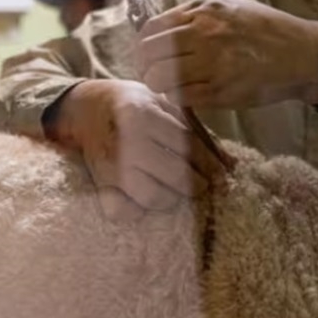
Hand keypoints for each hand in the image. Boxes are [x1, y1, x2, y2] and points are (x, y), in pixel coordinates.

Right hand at [45, 80, 223, 220]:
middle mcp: (126, 141)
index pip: (188, 146)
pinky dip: (136, 211)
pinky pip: (122, 211)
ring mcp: (110, 165)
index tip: (220, 175)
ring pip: (153, 197)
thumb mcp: (164, 106)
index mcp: (142, 114)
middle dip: (196, 184)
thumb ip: (195, 131)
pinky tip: (145, 199)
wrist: (85, 108)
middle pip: (175, 174)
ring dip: (171, 198)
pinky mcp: (99, 183)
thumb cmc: (133, 106)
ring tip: (175, 191)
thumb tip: (231, 165)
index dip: (209, 164)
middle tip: (201, 185)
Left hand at [136, 0, 317, 108]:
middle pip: (149, 54)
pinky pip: (180, 96)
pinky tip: (184, 94)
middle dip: (146, 66)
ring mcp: (211, 64)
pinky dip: (176, 97)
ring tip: (167, 85)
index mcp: (204, 11)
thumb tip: (162, 30)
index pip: (152, 29)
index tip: (146, 54)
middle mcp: (204, 34)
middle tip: (152, 73)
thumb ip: (195, 14)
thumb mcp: (230, 6)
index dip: (143, 45)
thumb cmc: (266, 29)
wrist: (301, 53)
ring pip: (159, 77)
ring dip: (158, 84)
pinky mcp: (220, 91)